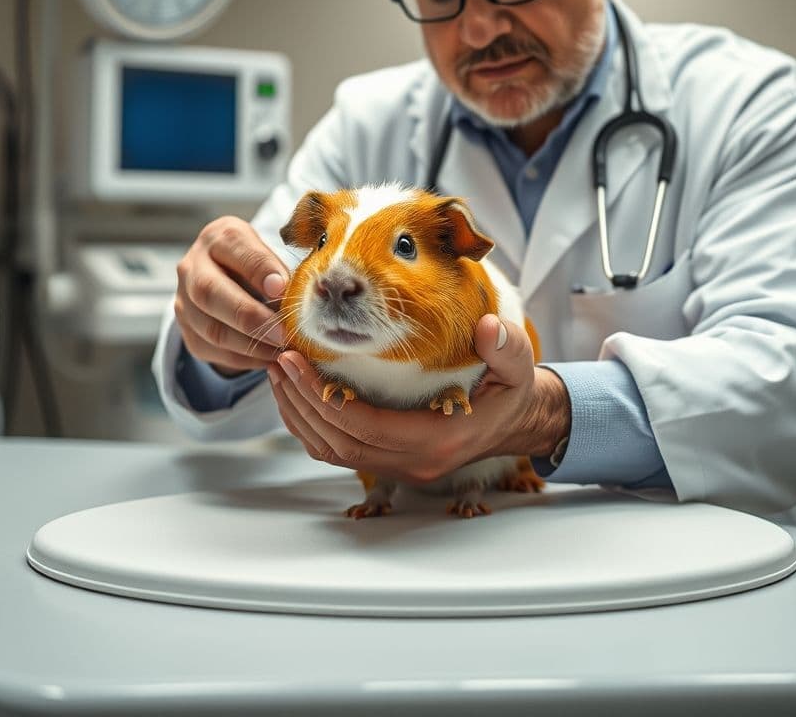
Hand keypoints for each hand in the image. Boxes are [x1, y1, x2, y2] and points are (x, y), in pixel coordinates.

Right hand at [174, 216, 289, 374]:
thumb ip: (278, 271)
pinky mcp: (186, 328)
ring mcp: (183, 299)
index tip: (283, 289)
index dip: (259, 270)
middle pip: (210, 292)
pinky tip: (266, 358)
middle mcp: (192, 266)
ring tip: (279, 351)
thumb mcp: (269, 254)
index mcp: (219, 237)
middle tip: (282, 333)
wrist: (224, 274)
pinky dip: (241, 358)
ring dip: (248, 345)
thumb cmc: (255, 262)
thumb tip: (295, 299)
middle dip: (249, 316)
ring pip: (209, 328)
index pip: (236, 249)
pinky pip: (210, 349)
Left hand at [267, 314, 569, 482]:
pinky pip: (339, 451)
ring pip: (333, 451)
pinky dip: (311, 425)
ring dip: (299, 415)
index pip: (368, 428)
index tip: (298, 361)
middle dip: (301, 401)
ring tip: (278, 372)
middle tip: (277, 359)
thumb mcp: (518, 366)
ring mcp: (399, 466)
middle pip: (339, 442)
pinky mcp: (389, 460)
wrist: (516, 422)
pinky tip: (297, 393)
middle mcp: (414, 461)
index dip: (326, 398)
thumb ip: (506, 347)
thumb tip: (488, 328)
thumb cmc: (511, 392)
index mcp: (439, 439)